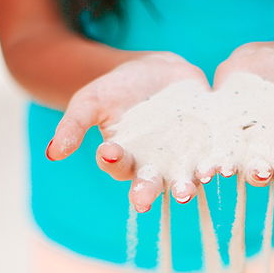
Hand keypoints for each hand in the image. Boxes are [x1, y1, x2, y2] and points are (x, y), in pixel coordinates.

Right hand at [45, 52, 209, 209]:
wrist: (157, 72)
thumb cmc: (117, 90)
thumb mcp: (90, 101)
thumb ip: (73, 126)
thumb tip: (52, 154)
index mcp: (125, 162)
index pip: (117, 167)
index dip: (113, 162)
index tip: (109, 152)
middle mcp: (155, 169)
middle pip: (152, 185)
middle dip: (148, 191)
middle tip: (144, 200)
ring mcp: (184, 161)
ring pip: (185, 178)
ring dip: (187, 185)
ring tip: (186, 188)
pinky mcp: (208, 148)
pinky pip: (213, 158)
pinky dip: (217, 163)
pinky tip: (220, 165)